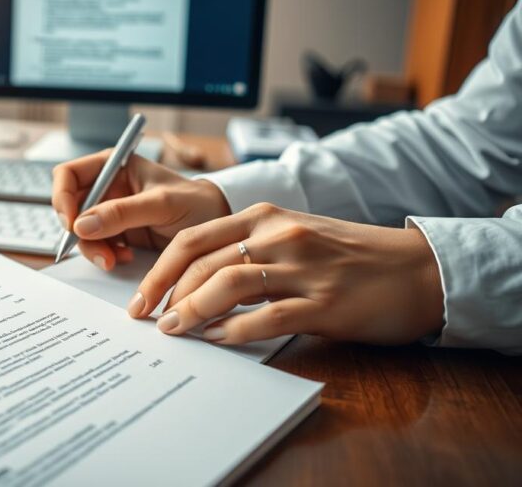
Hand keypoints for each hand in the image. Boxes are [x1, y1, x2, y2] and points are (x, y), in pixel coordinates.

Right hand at [51, 151, 229, 270]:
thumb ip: (122, 212)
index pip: (68, 175)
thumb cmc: (197, 203)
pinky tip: (125, 258)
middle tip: (97, 250)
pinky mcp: (118, 235)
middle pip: (70, 207)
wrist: (218, 229)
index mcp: (113, 166)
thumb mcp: (161, 204)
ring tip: (114, 260)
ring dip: (92, 249)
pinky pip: (96, 246)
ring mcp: (111, 212)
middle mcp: (107, 187)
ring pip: (81, 232)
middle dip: (78, 231)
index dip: (62, 197)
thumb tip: (81, 225)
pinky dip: (105, 256)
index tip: (72, 223)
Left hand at [133, 203, 443, 344]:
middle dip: (166, 292)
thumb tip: (194, 284)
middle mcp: (279, 235)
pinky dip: (234, 331)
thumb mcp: (293, 236)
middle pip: (202, 260)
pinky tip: (217, 340)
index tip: (141, 296)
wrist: (416, 269)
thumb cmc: (349, 256)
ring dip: (193, 310)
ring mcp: (302, 268)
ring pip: (228, 284)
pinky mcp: (324, 303)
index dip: (159, 269)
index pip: (193, 238)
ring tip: (174, 330)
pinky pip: (266, 317)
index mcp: (265, 216)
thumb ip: (247, 249)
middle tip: (148, 319)